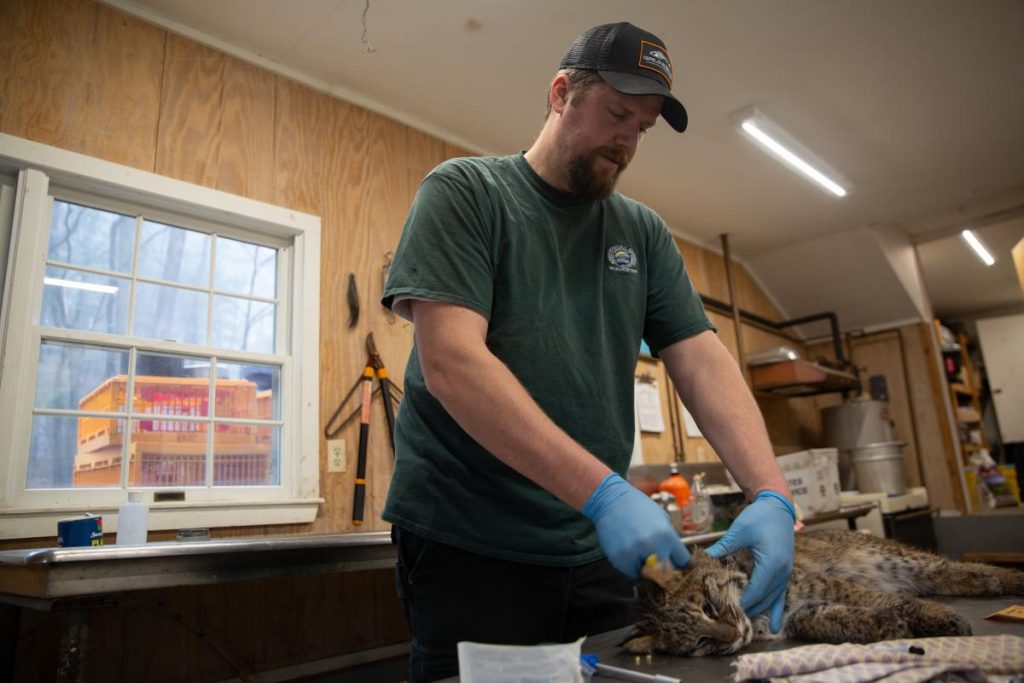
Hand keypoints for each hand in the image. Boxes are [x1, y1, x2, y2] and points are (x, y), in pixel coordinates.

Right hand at [582, 473, 690, 577]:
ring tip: (639, 550)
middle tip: (657, 559)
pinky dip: (632, 565)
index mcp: (667, 536)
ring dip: (646, 567)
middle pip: (667, 573)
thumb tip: (673, 557)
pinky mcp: (620, 559)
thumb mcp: (662, 518)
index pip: (683, 561)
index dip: (681, 562)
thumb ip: (669, 539)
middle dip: (664, 567)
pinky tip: (628, 550)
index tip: (678, 564)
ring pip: (648, 575)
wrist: (611, 499)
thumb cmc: (638, 506)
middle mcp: (653, 547)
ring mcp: (636, 554)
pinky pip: (632, 572)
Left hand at [705, 491, 794, 632]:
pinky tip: (773, 626)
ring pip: (772, 600)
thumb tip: (703, 558)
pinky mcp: (785, 571)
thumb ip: (723, 547)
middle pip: (763, 599)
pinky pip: (781, 596)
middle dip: (747, 610)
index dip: (741, 603)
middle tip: (728, 620)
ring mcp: (786, 573)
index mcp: (771, 564)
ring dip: (759, 611)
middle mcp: (782, 573)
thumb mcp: (739, 531)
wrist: (778, 506)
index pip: (755, 592)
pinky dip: (775, 610)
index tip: (724, 611)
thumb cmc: (759, 516)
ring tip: (743, 625)